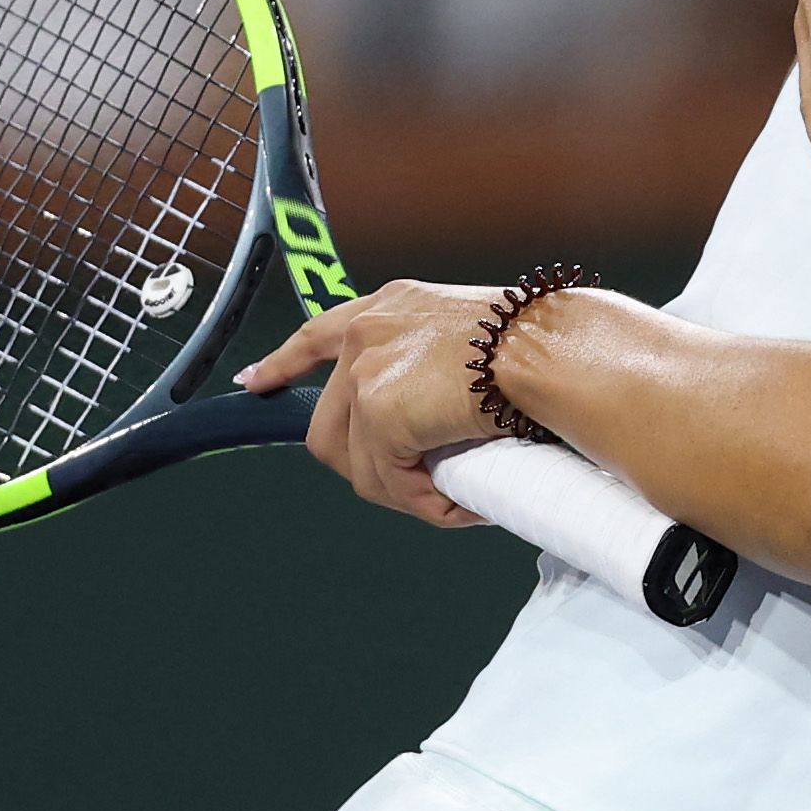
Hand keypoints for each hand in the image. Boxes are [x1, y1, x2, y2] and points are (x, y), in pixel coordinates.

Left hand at [236, 282, 524, 527]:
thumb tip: (436, 418)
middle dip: (362, 465)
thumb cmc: (543, 346)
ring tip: (451, 499)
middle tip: (413, 486)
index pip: (317, 333)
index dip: (284, 363)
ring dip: (402, 491)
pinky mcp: (380, 411)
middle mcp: (369, 330)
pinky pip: (389, 481)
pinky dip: (424, 503)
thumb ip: (435, 365)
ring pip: (357, 463)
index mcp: (392, 306)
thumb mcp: (474, 337)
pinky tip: (458, 504)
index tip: (257, 383)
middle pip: (328, 422)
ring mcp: (368, 370)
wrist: (552, 352)